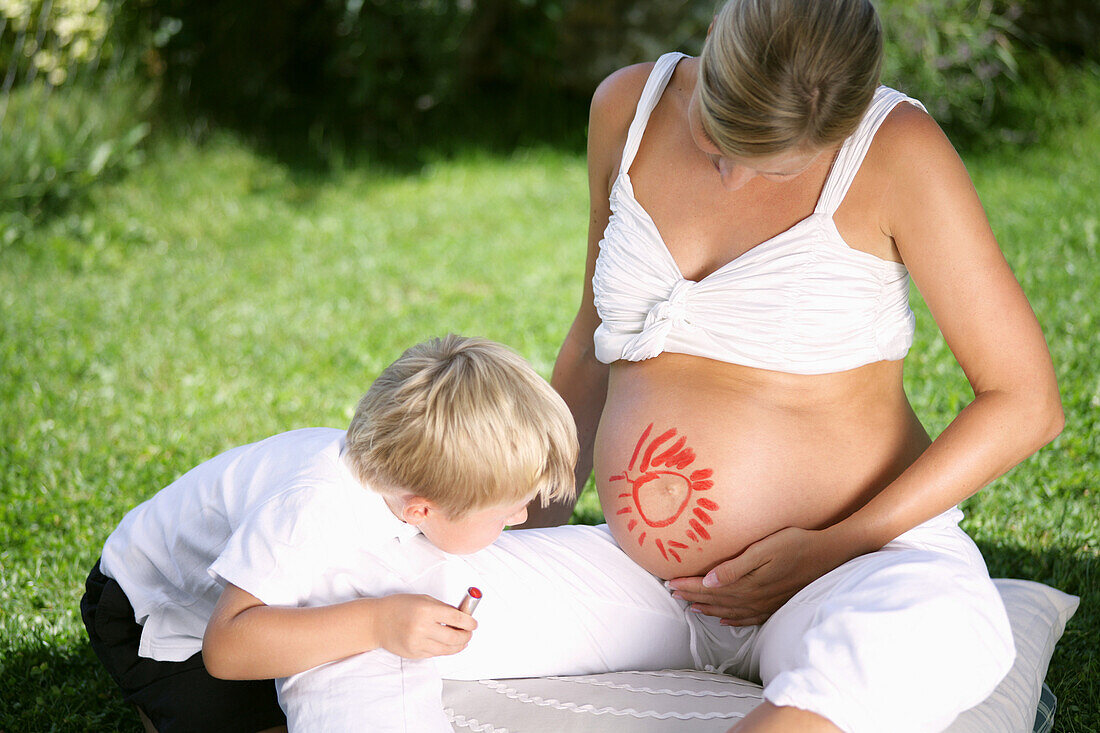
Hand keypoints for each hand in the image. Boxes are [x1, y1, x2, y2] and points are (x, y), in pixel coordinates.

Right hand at [370, 594, 476, 658]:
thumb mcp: (423, 599)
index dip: (469, 622)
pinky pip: (436, 653)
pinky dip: (445, 649)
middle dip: (466, 635)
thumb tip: (463, 615)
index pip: (456, 618)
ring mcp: (418, 643)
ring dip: (459, 645)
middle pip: (455, 636)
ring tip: (462, 640)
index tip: (474, 623)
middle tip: (469, 632)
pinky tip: (448, 644)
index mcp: (425, 610)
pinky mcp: (415, 653)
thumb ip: (443, 608)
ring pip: (447, 649)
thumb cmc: (399, 607)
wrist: (377, 622)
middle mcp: (422, 627)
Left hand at [667, 526, 844, 625]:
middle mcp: (754, 598)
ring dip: (708, 608)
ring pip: (729, 611)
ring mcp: (765, 604)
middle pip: (716, 600)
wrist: (828, 554)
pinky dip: (732, 619)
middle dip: (693, 596)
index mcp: (748, 583)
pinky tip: (724, 619)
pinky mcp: (775, 604)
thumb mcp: (764, 549)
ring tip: (690, 605)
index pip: (710, 587)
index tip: (671, 582)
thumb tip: (710, 580)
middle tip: (673, 592)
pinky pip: (748, 618)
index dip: (689, 585)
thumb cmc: (795, 543)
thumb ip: (736, 566)